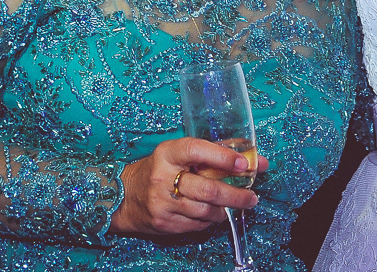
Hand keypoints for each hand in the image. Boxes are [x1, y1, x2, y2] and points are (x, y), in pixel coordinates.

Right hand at [110, 137, 267, 234]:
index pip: (196, 150)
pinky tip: (215, 213)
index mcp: (166, 154)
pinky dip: (211, 219)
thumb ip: (211, 152)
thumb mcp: (176, 154)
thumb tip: (250, 158)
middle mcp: (163, 178)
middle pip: (207, 189)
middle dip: (235, 195)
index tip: (244, 164)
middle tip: (252, 196)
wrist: (123, 197)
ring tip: (237, 204)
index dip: (223, 156)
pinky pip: (198, 225)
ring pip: (205, 210)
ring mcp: (163, 204)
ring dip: (226, 209)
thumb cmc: (158, 170)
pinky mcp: (165, 224)